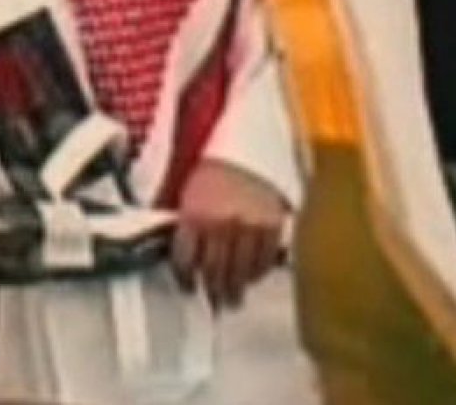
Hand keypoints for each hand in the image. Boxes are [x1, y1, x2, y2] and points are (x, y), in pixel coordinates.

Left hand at [171, 159, 288, 310]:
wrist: (248, 150)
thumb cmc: (213, 174)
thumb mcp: (187, 195)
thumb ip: (184, 228)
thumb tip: (181, 260)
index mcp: (195, 216)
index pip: (186, 260)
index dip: (186, 279)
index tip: (189, 287)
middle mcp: (222, 225)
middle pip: (215, 272)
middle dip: (213, 292)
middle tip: (214, 304)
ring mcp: (250, 228)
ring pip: (241, 272)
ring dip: (236, 290)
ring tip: (233, 300)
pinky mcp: (274, 228)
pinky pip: (264, 261)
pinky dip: (257, 273)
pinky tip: (251, 277)